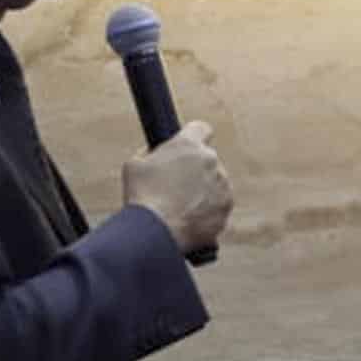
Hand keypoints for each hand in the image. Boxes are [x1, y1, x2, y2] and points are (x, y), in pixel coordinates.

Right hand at [124, 120, 233, 255]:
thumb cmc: (142, 197)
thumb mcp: (135, 164)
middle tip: (175, 185)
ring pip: (215, 184)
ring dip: (202, 191)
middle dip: (195, 170)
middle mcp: (211, 162)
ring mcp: (223, 186)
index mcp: (189, 145)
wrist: (156, 232)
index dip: (193, 137)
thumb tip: (157, 153)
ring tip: (178, 207)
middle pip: (207, 161)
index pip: (201, 128)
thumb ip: (152, 153)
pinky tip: (186, 219)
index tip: (187, 148)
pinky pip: (217, 206)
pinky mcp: (226, 208)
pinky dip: (206, 212)